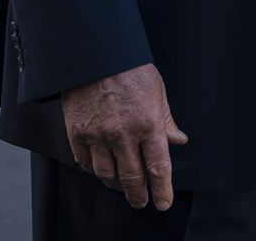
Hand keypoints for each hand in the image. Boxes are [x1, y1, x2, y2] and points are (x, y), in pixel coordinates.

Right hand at [61, 63, 189, 210]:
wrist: (94, 53)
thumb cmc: (129, 68)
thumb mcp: (157, 91)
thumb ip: (167, 120)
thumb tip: (178, 140)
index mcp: (148, 123)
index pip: (158, 167)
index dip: (162, 190)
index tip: (163, 202)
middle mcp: (123, 134)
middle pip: (132, 178)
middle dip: (138, 195)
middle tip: (141, 201)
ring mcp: (97, 135)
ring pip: (107, 175)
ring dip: (117, 186)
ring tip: (123, 187)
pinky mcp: (76, 132)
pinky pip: (85, 162)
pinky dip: (94, 170)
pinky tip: (101, 169)